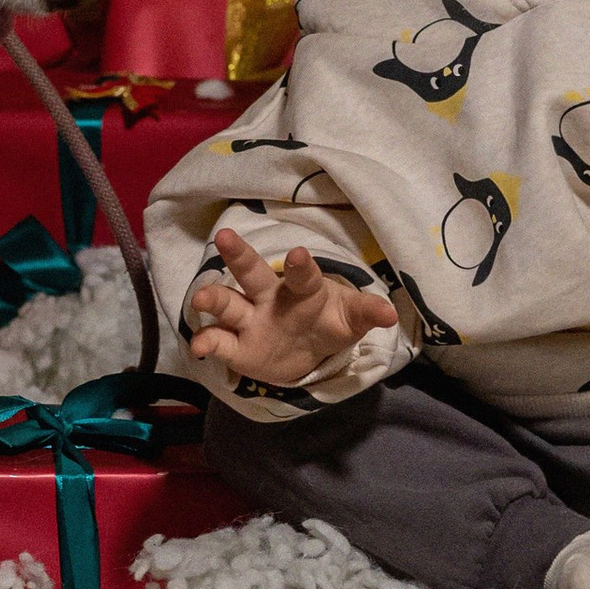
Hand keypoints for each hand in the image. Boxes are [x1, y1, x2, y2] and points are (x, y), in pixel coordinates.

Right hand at [186, 226, 401, 386]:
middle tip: (225, 236)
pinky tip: (198, 345)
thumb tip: (391, 314)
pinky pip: (220, 341)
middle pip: (252, 273)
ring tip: (200, 298)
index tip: (299, 254)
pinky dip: (207, 341)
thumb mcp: (350, 319)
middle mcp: (271, 297)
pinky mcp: (237, 346)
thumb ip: (365, 313)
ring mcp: (251, 320)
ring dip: (214, 298)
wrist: (308, 351)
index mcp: (304, 289)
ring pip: (228, 303)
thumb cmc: (329, 322)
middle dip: (239, 255)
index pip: (303, 275)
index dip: (301, 266)